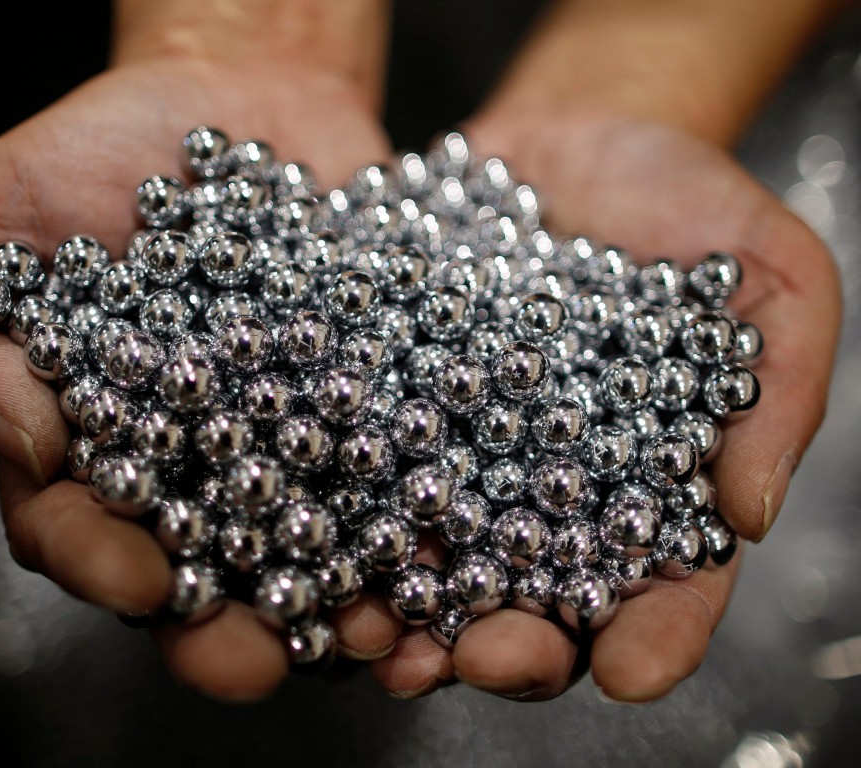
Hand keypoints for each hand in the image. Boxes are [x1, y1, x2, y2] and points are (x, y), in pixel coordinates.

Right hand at [0, 47, 403, 700]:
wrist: (230, 95)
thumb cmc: (87, 153)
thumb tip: (26, 446)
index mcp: (90, 443)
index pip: (79, 533)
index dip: (104, 566)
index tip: (141, 580)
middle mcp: (191, 462)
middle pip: (203, 571)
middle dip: (229, 627)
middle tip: (260, 659)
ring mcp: (285, 441)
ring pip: (308, 546)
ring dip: (337, 598)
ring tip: (368, 626)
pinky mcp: (367, 405)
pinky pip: (393, 471)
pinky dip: (415, 512)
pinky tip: (439, 543)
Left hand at [367, 109, 840, 700]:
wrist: (574, 143)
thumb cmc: (688, 206)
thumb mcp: (774, 277)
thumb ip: (779, 390)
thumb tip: (746, 512)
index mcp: (651, 486)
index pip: (665, 586)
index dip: (653, 635)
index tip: (631, 668)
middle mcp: (550, 492)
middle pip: (534, 599)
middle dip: (507, 645)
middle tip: (481, 660)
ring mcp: (465, 457)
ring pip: (435, 559)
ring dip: (403, 611)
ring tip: (379, 634)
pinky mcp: (395, 409)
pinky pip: (363, 472)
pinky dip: (340, 513)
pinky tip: (318, 538)